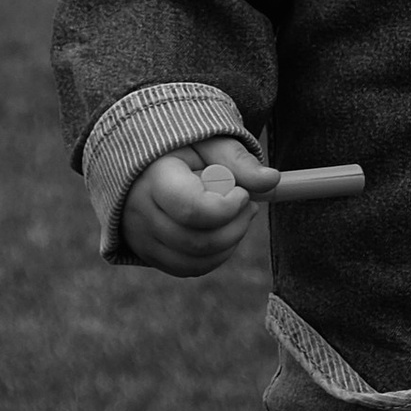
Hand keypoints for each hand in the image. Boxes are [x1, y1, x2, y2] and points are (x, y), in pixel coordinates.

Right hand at [121, 136, 281, 276]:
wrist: (146, 164)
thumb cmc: (184, 150)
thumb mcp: (210, 143)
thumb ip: (238, 160)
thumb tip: (271, 180)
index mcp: (154, 178)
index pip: (193, 210)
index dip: (227, 208)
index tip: (242, 192)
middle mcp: (139, 212)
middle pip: (197, 242)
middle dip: (235, 226)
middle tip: (248, 204)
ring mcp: (140, 237)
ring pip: (197, 260)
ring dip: (229, 242)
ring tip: (236, 215)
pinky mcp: (148, 253)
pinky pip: (189, 268)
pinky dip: (216, 255)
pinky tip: (222, 230)